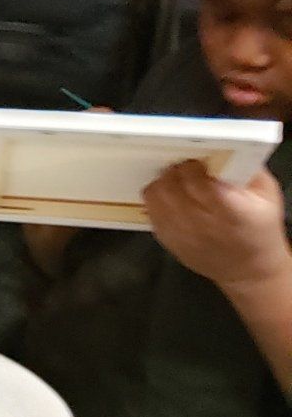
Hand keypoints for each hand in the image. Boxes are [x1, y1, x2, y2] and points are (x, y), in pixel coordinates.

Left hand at [144, 162, 290, 291]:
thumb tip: (223, 148)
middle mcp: (201, 225)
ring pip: (154, 197)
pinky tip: (172, 198)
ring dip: (163, 183)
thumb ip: (247, 170)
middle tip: (184, 167)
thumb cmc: (259, 227)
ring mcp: (180, 235)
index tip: (197, 161)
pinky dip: (157, 200)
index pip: (198, 183)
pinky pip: (150, 212)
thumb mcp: (267, 195)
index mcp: (231, 212)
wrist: (248, 269)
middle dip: (175, 171)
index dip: (192, 168)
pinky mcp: (167, 241)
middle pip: (170, 187)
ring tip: (177, 181)